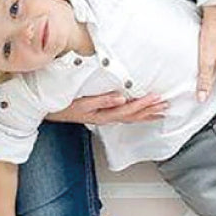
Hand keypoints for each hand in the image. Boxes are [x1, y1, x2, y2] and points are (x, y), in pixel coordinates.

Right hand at [48, 92, 167, 125]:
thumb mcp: (82, 102)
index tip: (156, 97)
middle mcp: (106, 118)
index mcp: (103, 115)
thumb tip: (121, 98)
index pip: (128, 109)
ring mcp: (104, 118)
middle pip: (133, 116)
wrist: (49, 111)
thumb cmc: (64, 105)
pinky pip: (124, 116)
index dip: (143, 104)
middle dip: (150, 111)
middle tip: (166, 106)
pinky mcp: (102, 115)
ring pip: (130, 118)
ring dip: (146, 114)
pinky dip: (136, 114)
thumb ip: (102, 100)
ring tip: (161, 112)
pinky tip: (142, 114)